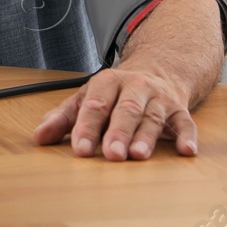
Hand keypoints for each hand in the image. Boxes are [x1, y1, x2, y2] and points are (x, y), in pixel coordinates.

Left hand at [33, 67, 197, 159]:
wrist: (156, 71)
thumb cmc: (114, 94)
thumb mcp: (86, 98)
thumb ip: (63, 119)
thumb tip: (38, 138)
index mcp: (107, 82)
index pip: (95, 105)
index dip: (87, 127)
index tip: (80, 149)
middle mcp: (134, 87)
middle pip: (126, 110)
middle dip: (118, 132)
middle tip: (111, 154)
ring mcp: (158, 98)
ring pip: (153, 117)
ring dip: (147, 137)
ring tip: (138, 155)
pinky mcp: (179, 109)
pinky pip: (185, 122)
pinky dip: (187, 136)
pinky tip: (187, 151)